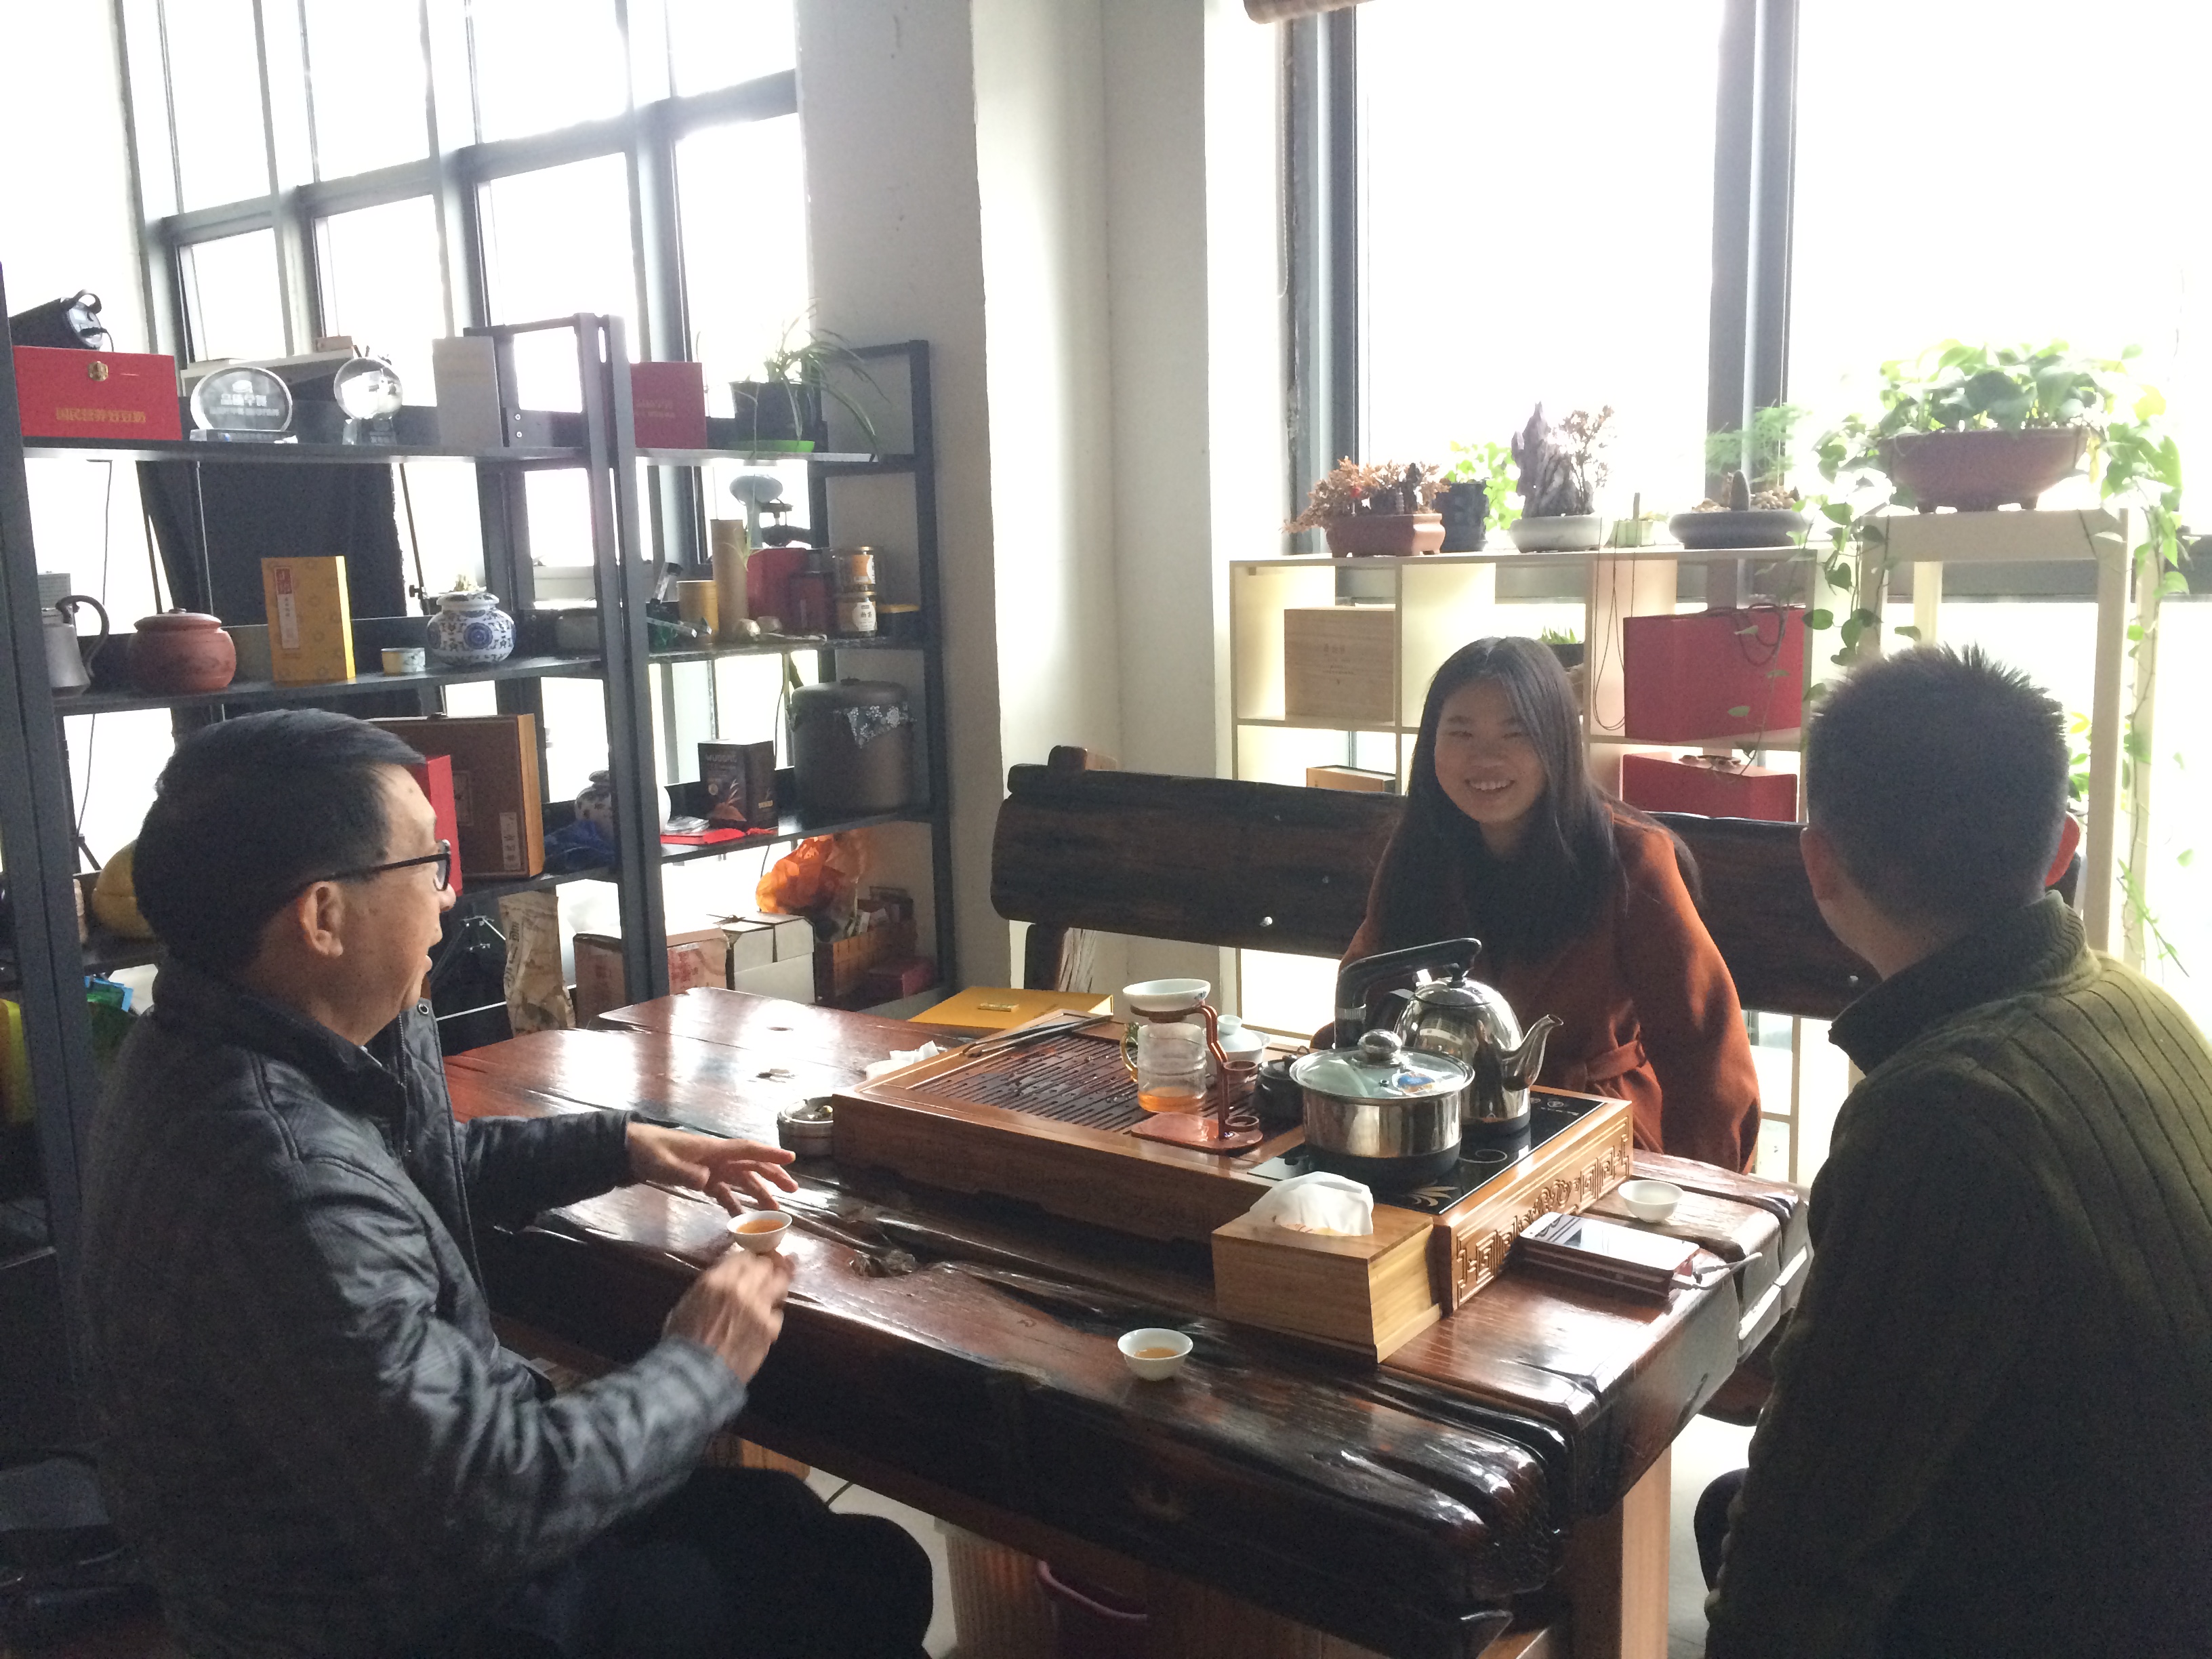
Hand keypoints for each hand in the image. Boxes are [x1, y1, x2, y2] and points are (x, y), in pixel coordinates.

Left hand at [627, 1122, 798, 1211]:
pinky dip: (734, 1203)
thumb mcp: (665, 1164)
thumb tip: (708, 1180)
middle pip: (751, 1166)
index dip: (769, 1154)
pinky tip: (740, 1219)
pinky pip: (724, 1191)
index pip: (746, 1150)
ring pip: (741, 1180)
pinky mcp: (701, 1178)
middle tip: (793, 1191)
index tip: (791, 1158)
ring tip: (774, 1211)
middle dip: (773, 1177)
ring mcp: (710, 1168)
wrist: (630, 1150)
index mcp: (713, 1150)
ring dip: (758, 1194)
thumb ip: (686, 1173)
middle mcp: (717, 1158)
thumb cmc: (649, 1152)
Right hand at [665, 1248, 793, 1383]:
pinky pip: (779, 1314)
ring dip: (776, 1287)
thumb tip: (725, 1278)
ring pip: (781, 1283)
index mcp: (717, 1279)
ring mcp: (759, 1307)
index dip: (749, 1261)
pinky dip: (772, 1316)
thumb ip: (711, 1285)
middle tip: (765, 1276)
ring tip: (771, 1294)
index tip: (751, 1266)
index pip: (745, 1256)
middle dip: (766, 1270)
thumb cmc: (683, 1340)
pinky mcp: (770, 1328)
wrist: (695, 1373)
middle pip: (767, 1265)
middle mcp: (742, 1288)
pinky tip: (763, 1324)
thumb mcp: (689, 1302)